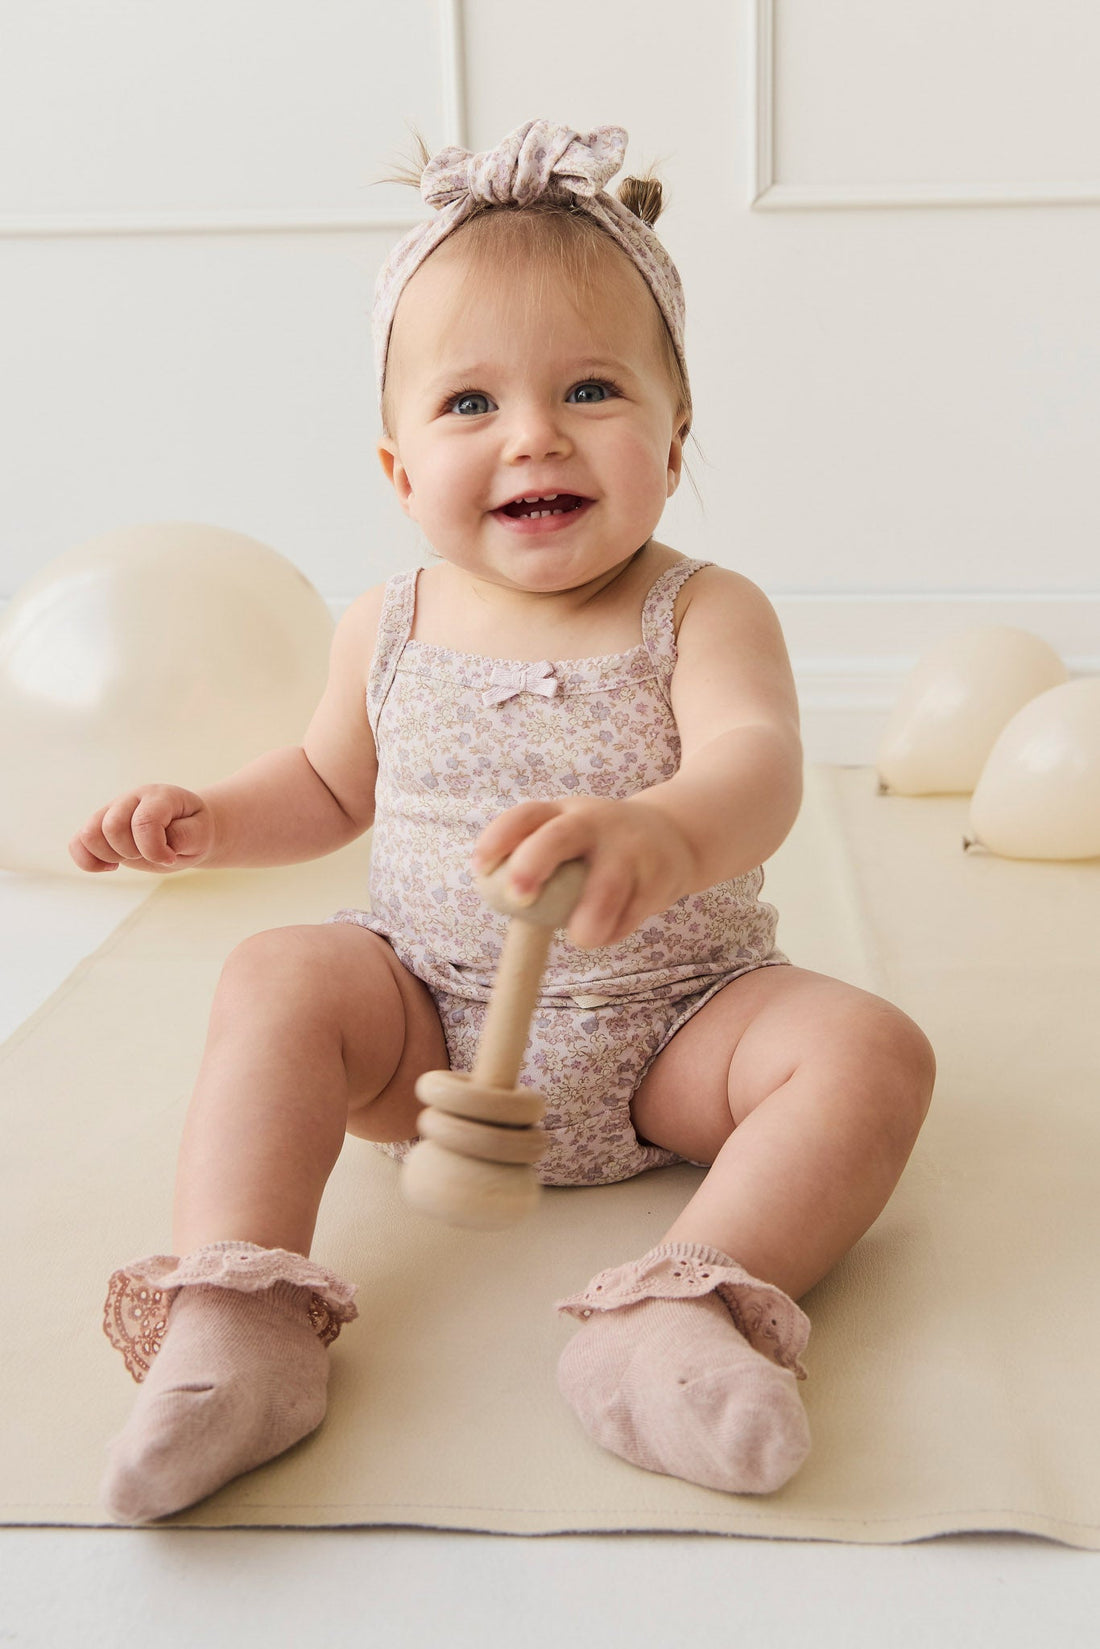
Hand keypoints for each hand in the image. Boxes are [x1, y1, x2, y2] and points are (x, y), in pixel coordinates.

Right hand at [69, 785, 214, 873]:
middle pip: (111, 828)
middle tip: (152, 856)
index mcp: (159, 796)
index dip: (155, 849)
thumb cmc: (193, 830)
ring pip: (89, 836)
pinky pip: (77, 844)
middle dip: (132, 853)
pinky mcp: (98, 827)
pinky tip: (111, 866)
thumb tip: (161, 843)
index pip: (144, 821)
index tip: (171, 859)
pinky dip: (88, 862)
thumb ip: (185, 836)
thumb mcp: (201, 834)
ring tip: (131, 858)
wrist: (186, 828)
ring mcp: (111, 811)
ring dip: (110, 856)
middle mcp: (131, 799)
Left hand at [471, 796, 695, 948]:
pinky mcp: (658, 877)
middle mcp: (594, 823)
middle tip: (519, 900)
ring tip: (582, 938)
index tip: (481, 868)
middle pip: (560, 836)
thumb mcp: (570, 837)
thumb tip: (500, 901)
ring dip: (592, 913)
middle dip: (534, 863)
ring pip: (608, 882)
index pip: (526, 815)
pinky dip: (616, 929)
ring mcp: (629, 848)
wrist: (676, 835)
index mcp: (563, 813)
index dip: (499, 837)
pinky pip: (633, 910)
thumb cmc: (602, 847)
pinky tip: (607, 932)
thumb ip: (539, 862)